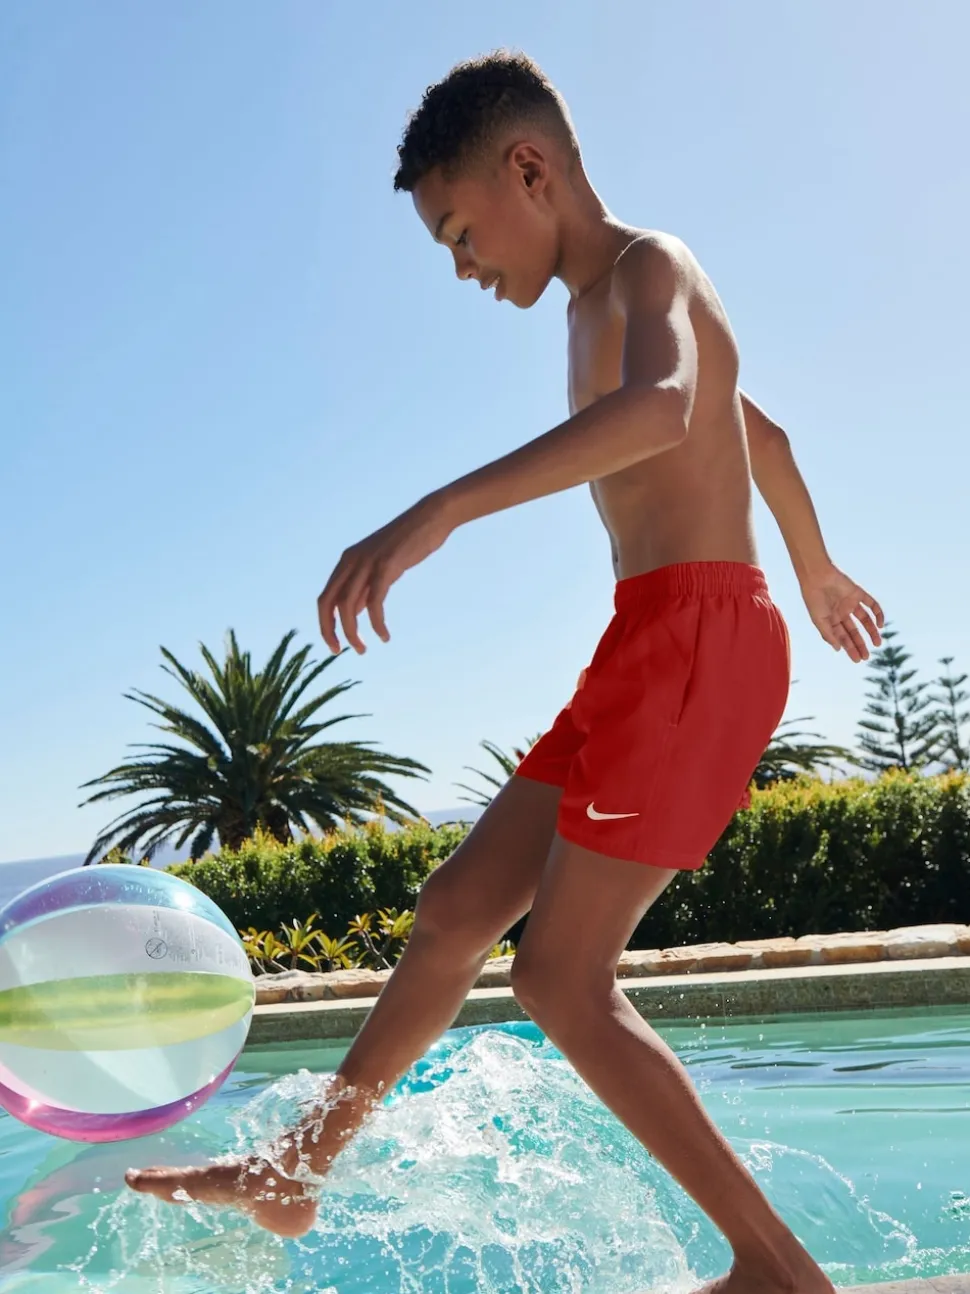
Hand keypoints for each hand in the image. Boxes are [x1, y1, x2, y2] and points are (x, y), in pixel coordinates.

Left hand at [317, 494, 452, 654]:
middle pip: (328, 603)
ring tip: (363, 649)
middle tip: (340, 651)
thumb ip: (363, 587)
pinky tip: (384, 635)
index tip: (335, 644)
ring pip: (347, 606)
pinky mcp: (386, 566)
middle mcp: (351, 561)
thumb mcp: (379, 567)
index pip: (325, 598)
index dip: (325, 624)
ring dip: (353, 632)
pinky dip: (376, 623)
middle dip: (330, 631)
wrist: (430, 518)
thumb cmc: (407, 543)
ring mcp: (367, 562)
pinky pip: (374, 602)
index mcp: (347, 561)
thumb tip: (351, 612)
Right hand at [799, 563, 883, 661]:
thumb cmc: (814, 599)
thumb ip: (829, 635)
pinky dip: (878, 614)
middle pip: (854, 631)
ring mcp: (851, 603)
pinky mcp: (858, 593)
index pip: (843, 636)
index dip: (850, 648)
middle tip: (867, 657)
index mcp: (831, 619)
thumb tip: (838, 649)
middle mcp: (841, 612)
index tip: (858, 659)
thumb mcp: (819, 621)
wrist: (817, 577)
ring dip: (872, 632)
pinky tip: (880, 625)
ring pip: (865, 620)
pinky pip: (872, 605)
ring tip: (878, 644)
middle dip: (860, 644)